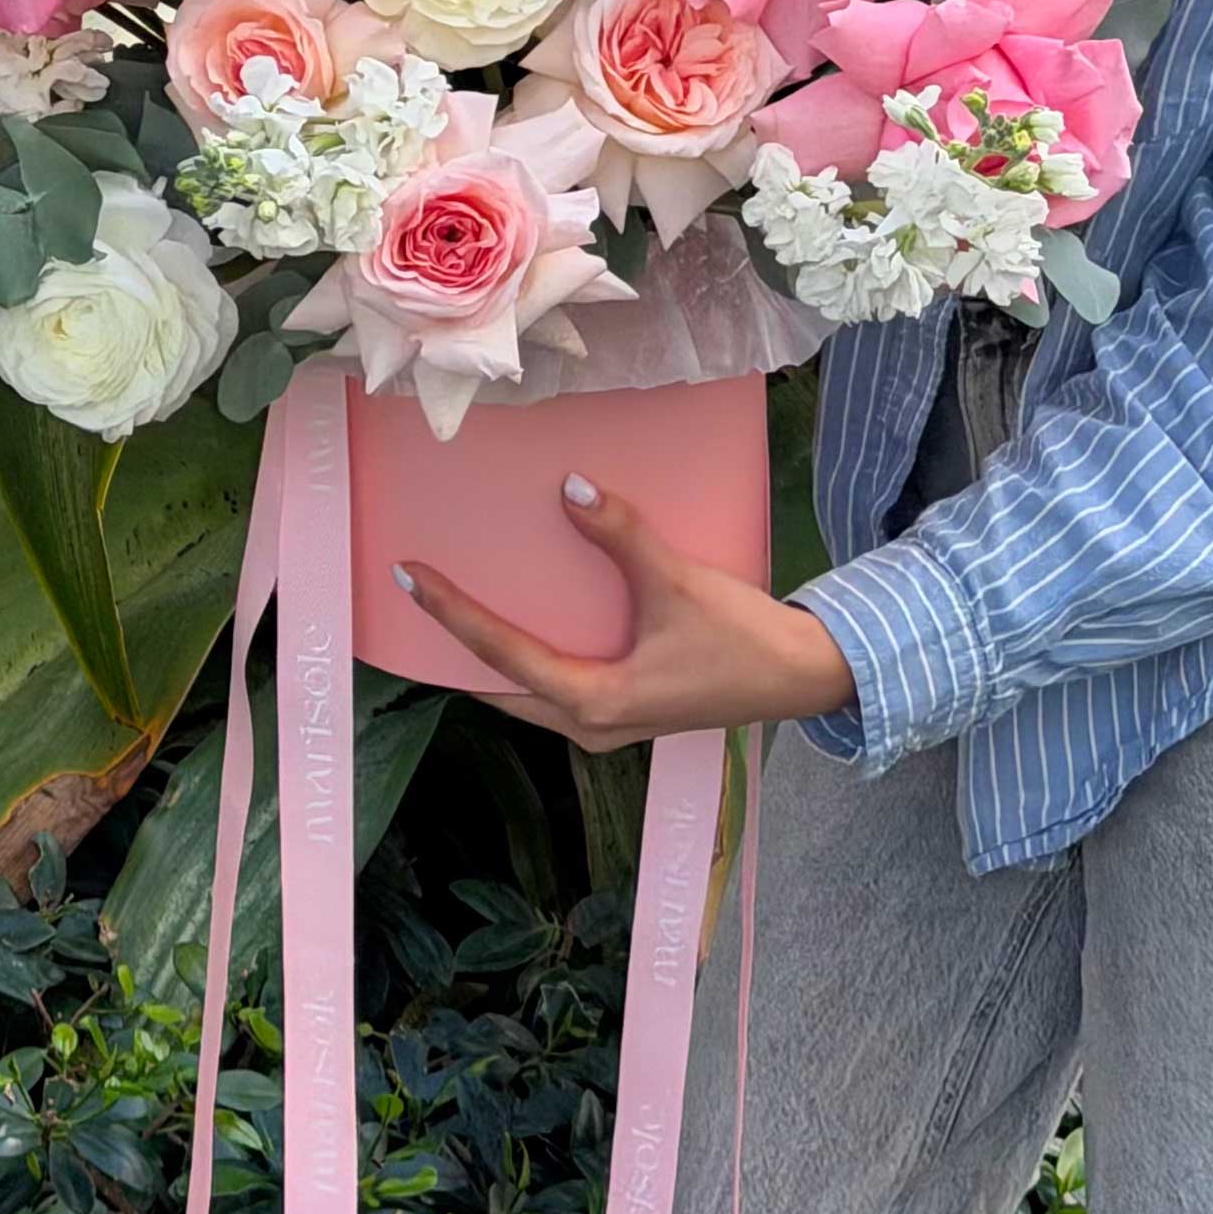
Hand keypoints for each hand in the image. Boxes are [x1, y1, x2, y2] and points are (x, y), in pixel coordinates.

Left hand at [396, 471, 857, 750]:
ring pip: (526, 698)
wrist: (800, 677)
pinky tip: (523, 631)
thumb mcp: (678, 581)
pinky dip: (527, 665)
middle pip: (500, 688)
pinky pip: (554, 693)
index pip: (502, 655)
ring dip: (490, 661)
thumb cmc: (741, 638)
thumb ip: (622, 534)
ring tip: (454, 617)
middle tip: (417, 601)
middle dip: (454, 650)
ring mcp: (609, 727)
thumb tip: (572, 487)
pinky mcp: (627, 715)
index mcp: (595, 701)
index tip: (411, 579)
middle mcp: (591, 725)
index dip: (453, 614)